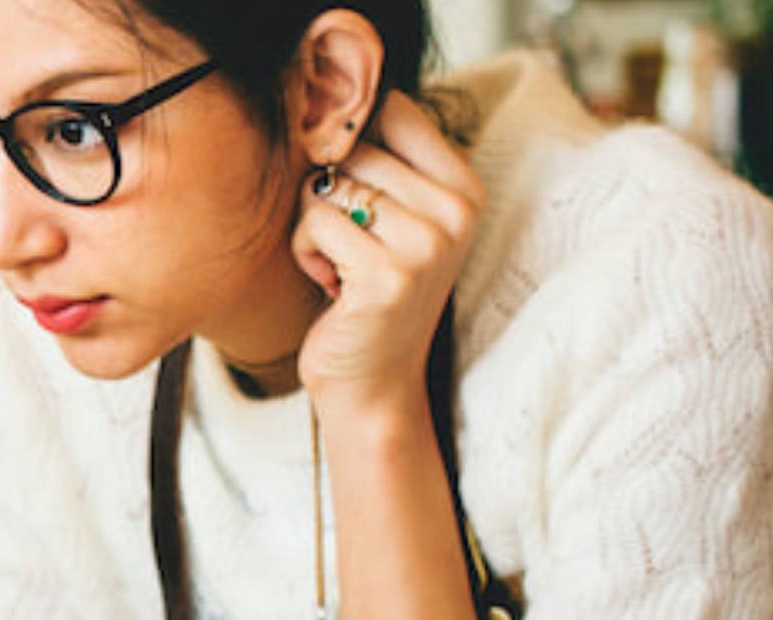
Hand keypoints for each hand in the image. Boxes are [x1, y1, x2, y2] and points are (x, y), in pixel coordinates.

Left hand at [291, 92, 483, 416]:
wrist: (373, 383)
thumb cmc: (367, 292)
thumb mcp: (391, 218)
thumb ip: (378, 160)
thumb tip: (331, 104)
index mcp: (465, 187)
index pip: (394, 111)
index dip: (350, 143)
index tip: (354, 193)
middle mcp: (457, 211)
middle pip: (351, 150)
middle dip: (329, 197)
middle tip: (352, 249)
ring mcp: (427, 244)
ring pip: (326, 188)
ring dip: (314, 230)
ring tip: (343, 269)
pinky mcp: (387, 275)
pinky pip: (313, 225)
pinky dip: (306, 255)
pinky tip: (333, 289)